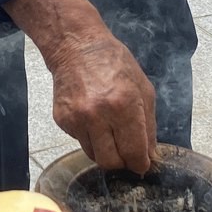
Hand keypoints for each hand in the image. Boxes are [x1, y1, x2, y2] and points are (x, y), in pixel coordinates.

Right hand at [46, 31, 155, 174]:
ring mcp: (77, 119)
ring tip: (109, 131)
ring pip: (93, 156)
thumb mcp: (144, 89)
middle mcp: (98, 115)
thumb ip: (149, 126)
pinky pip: (80, 142)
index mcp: (124, 106)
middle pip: (111, 162)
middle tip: (126, 152)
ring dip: (105, 151)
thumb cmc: (115, 64)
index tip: (141, 164)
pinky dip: (90, 137)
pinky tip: (93, 119)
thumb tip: (149, 156)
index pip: (133, 153)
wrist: (76, 47)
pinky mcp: (62, 121)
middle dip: (122, 162)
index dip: (140, 164)